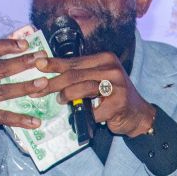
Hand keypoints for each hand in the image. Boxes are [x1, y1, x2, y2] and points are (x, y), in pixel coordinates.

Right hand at [0, 38, 50, 175]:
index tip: (25, 42)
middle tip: (42, 59)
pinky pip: (4, 116)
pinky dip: (21, 119)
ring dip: (26, 87)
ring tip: (44, 83)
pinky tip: (36, 121)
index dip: (6, 44)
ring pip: (4, 91)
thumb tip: (16, 58)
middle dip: (23, 62)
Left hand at [30, 51, 155, 137]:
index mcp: (105, 59)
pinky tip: (81, 116)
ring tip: (59, 101)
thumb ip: (81, 75)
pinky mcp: (118, 104)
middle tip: (38, 89)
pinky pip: (93, 110)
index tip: (38, 66)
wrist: (138, 115)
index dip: (54, 64)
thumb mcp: (98, 80)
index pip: (74, 61)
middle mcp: (112, 69)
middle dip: (54, 83)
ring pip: (82, 88)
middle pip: (75, 75)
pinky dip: (84, 115)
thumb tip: (52, 74)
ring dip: (66, 96)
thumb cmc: (114, 97)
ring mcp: (116, 86)